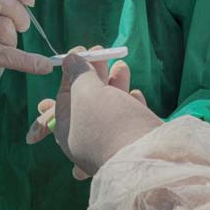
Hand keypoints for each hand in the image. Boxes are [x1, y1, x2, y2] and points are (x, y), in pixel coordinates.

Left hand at [53, 53, 161, 176]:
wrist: (146, 158)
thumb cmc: (108, 123)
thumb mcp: (85, 91)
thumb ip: (78, 73)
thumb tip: (70, 59)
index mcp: (67, 132)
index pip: (63, 97)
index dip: (70, 72)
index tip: (79, 52)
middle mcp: (87, 140)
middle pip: (88, 100)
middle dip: (94, 74)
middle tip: (100, 51)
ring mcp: (111, 143)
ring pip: (111, 106)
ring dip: (115, 82)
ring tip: (121, 64)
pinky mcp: (133, 144)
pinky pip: (129, 119)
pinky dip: (131, 102)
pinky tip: (135, 93)